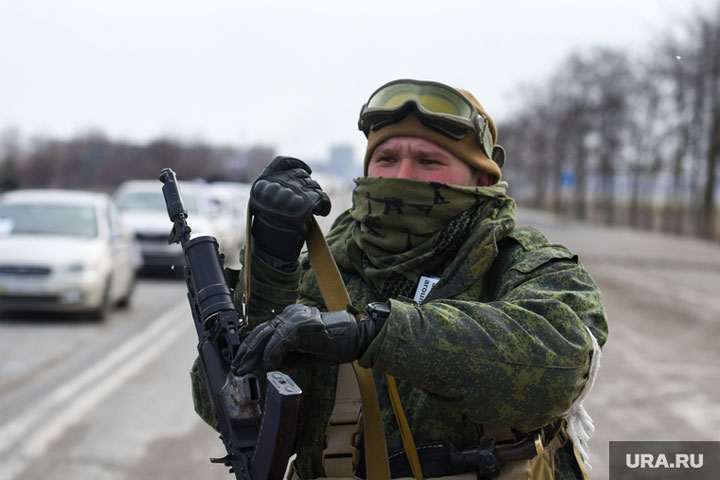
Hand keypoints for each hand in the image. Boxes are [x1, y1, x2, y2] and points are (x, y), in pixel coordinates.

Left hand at [232, 304, 377, 374]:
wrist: (355, 337)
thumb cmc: (335, 345)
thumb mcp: (305, 353)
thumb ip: (286, 356)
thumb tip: (267, 365)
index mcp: (291, 317)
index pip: (265, 331)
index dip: (251, 348)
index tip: (243, 362)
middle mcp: (290, 315)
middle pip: (261, 332)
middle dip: (247, 352)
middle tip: (237, 367)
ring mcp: (295, 319)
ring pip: (266, 337)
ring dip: (254, 356)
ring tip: (246, 369)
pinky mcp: (300, 327)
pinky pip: (279, 343)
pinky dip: (272, 356)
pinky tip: (268, 367)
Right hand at [249, 156, 330, 267]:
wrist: (271, 250)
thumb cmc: (268, 230)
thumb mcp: (265, 203)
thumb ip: (277, 187)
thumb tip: (300, 174)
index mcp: (262, 183)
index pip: (281, 162)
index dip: (296, 163)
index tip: (305, 169)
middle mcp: (275, 185)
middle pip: (300, 175)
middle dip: (308, 185)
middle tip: (309, 199)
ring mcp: (290, 194)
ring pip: (313, 185)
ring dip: (316, 195)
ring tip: (314, 207)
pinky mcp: (304, 204)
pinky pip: (322, 198)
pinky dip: (324, 205)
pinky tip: (322, 212)